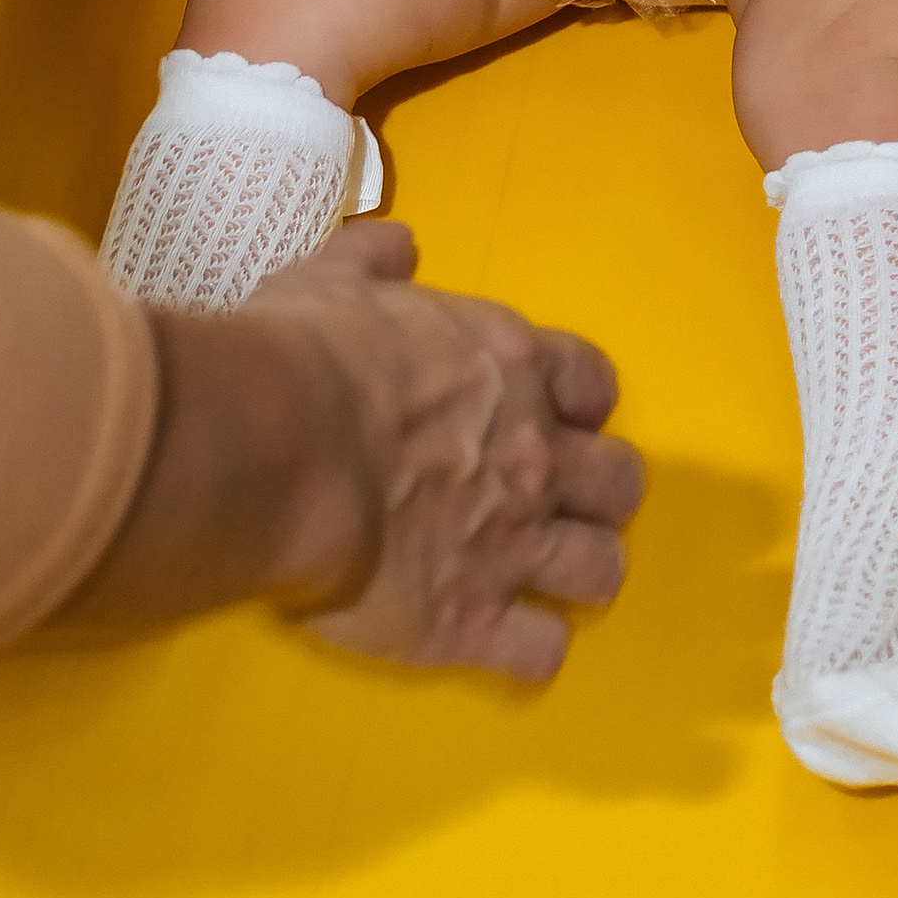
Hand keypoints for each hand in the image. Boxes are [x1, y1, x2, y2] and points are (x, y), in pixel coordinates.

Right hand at [288, 224, 642, 680]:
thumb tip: (397, 244)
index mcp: (510, 367)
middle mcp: (533, 456)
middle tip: (552, 503)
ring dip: (578, 572)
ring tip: (541, 579)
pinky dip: (527, 651)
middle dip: (597, 494)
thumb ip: (374, 260)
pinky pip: (541, 653)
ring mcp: (510, 544)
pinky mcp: (470, 622)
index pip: (595, 385)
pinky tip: (499, 642)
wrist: (277, 446)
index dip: (578, 406)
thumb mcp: (333, 279)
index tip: (549, 418)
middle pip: (620, 483)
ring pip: (601, 569)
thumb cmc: (302, 354)